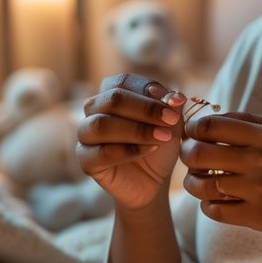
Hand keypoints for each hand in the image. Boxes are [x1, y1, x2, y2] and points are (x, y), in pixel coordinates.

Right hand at [77, 74, 185, 210]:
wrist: (154, 181)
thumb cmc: (159, 143)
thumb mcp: (172, 123)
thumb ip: (172, 106)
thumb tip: (175, 96)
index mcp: (110, 94)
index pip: (122, 82)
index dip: (148, 89)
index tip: (175, 102)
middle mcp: (93, 110)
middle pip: (112, 99)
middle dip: (146, 109)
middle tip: (172, 120)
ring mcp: (86, 135)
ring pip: (102, 124)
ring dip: (137, 130)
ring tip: (163, 137)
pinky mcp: (86, 160)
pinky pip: (102, 152)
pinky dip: (129, 150)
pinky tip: (150, 150)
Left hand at [179, 112, 261, 250]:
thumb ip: (259, 125)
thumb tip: (222, 117)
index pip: (210, 125)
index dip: (194, 130)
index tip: (195, 136)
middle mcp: (260, 159)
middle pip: (198, 153)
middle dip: (188, 155)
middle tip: (193, 160)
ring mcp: (258, 189)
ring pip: (202, 185)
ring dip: (195, 184)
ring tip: (202, 183)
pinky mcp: (259, 217)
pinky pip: (215, 211)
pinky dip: (209, 206)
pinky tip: (217, 202)